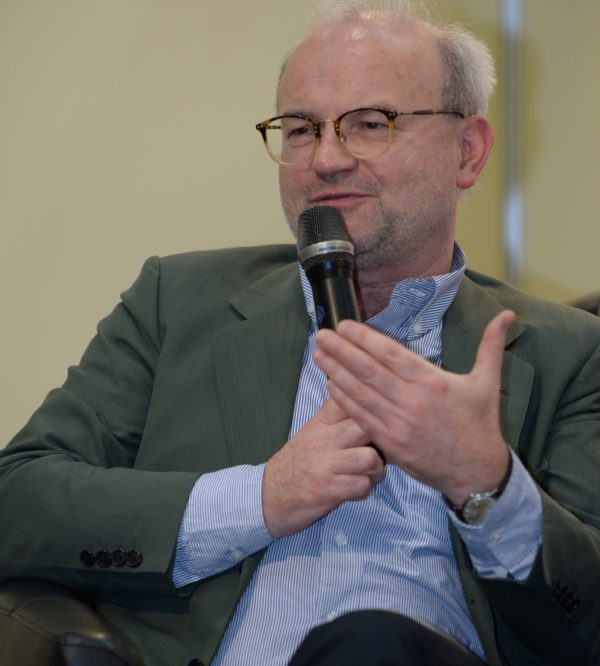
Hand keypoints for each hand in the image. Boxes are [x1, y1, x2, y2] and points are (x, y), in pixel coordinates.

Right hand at [262, 399, 384, 537]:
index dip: (369, 403)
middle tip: (380, 449)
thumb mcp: (312, 432)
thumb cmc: (297, 463)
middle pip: (366, 426)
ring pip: (370, 458)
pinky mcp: (329, 490)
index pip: (349, 399)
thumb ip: (336, 417)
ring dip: (377, 469)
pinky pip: (362, 486)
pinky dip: (365, 490)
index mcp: (321, 422)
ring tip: (370, 473)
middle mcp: (324, 439)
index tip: (378, 412)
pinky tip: (357, 489)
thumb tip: (365, 398)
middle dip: (381, 439)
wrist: (269, 496)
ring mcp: (326, 465)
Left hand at [312, 311, 514, 505]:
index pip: (390, 353)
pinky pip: (361, 418)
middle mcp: (412, 401)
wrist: (476, 471)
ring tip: (317, 355)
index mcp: (432, 381)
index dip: (364, 338)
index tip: (344, 325)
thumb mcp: (487, 382)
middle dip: (340, 351)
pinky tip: (330, 385)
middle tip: (320, 335)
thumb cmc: (479, 424)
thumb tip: (508, 314)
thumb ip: (491, 345)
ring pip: (360, 393)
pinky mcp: (390, 443)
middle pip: (368, 370)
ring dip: (335, 372)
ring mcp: (399, 424)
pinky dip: (344, 401)